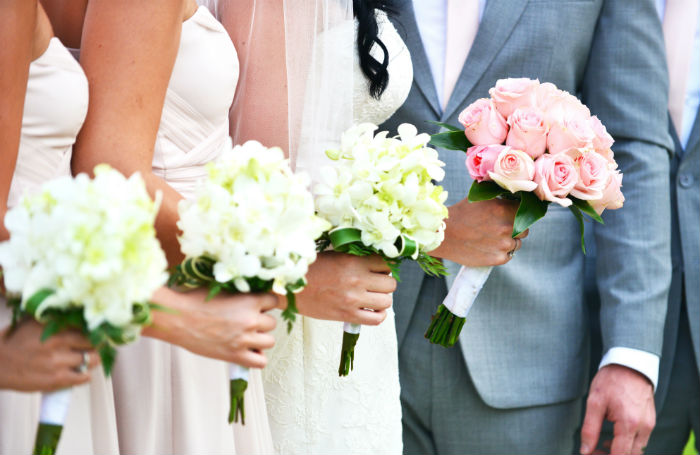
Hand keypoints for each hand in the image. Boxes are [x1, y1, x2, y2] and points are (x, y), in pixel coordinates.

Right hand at [0, 320, 99, 391]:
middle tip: (97, 346)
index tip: (100, 332)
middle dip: (98, 344)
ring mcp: (58, 363)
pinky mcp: (56, 380)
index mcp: (54, 327)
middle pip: (94, 343)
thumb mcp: (34, 322)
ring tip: (89, 359)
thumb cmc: (15, 341)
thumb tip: (77, 313)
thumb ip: (55, 318)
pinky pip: (83, 378)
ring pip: (92, 360)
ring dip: (93, 360)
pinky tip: (81, 372)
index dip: (97, 330)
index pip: (88, 327)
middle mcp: (58, 343)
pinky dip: (85, 375)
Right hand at [144, 287, 277, 368]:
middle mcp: (250, 321)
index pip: (275, 301)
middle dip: (262, 321)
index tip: (262, 306)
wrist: (177, 319)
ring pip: (270, 342)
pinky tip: (247, 351)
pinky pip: (260, 362)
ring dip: (261, 339)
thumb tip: (252, 295)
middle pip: (272, 323)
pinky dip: (257, 357)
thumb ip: (241, 293)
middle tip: (247, 321)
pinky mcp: (235, 356)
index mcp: (249, 301)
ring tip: (247, 336)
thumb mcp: (222, 289)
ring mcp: (244, 340)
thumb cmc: (194, 301)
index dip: (268, 303)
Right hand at [295, 252, 395, 325]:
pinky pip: (377, 319)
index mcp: (353, 262)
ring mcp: (353, 300)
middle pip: (390, 284)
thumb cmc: (310, 270)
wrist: (290, 288)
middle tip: (374, 284)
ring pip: (386, 302)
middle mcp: (356, 281)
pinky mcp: (347, 316)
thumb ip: (356, 259)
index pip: (386, 264)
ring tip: (371, 297)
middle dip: (384, 284)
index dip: (383, 268)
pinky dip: (378, 315)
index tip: (377, 270)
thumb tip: (376, 263)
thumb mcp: (335, 256)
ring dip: (382, 300)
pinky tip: (370, 309)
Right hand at [430, 197, 526, 266]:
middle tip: (500, 228)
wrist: (444, 235)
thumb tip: (511, 190)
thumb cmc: (460, 214)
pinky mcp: (498, 259)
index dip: (516, 213)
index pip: (524, 211)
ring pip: (517, 243)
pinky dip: (501, 252)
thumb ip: (498, 196)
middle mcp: (507, 227)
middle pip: (525, 229)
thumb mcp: (479, 198)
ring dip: (509, 241)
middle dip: (515, 228)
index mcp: (504, 209)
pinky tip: (489, 247)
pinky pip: (509, 255)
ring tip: (492, 238)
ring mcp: (504, 245)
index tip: (509, 215)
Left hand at [580, 364, 655, 454]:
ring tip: (602, 444)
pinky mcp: (650, 421)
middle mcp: (643, 427)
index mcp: (629, 423)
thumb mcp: (594, 402)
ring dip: (620, 451)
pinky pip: (640, 440)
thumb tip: (585, 450)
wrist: (631, 364)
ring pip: (636, 450)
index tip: (592, 454)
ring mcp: (649, 424)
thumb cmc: (611, 380)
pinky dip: (627, 443)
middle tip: (594, 450)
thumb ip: (590, 429)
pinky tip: (613, 436)